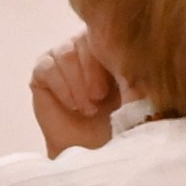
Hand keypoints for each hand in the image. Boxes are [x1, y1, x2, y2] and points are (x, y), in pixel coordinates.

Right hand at [27, 29, 127, 156]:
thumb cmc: (117, 123)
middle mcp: (85, 47)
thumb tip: (142, 63)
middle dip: (94, 70)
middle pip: (85, 40)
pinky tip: (73, 105)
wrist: (92, 151)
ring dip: (78, 82)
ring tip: (88, 108)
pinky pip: (47, 67)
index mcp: (112, 47)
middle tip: (100, 97)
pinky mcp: (42, 72)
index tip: (121, 80)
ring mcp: (62, 57)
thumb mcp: (134, 98)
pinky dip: (62, 87)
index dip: (113, 54)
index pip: (109, 34)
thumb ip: (136, 78)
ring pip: (66, 52)